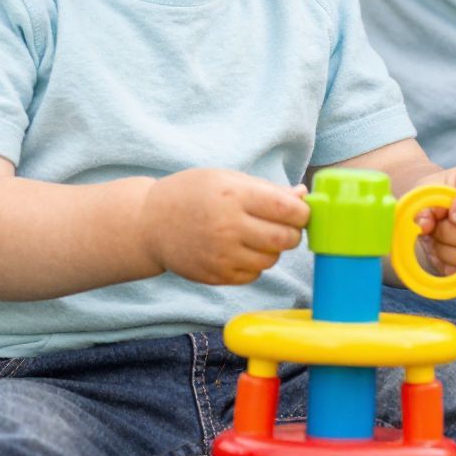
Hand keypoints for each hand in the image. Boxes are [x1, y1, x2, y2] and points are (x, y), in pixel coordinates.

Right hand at [141, 168, 310, 285]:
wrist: (150, 223)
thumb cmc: (194, 194)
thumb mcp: (228, 180)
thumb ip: (268, 190)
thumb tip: (304, 197)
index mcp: (234, 196)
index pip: (287, 210)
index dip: (303, 213)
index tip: (302, 212)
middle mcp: (228, 227)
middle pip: (284, 239)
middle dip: (294, 234)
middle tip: (287, 227)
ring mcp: (221, 255)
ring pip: (271, 260)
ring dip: (273, 250)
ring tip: (258, 236)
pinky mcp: (215, 275)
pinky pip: (253, 275)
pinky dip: (255, 264)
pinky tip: (241, 249)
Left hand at [404, 164, 455, 279]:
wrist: (449, 211)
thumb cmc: (440, 197)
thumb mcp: (427, 191)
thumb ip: (422, 204)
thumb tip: (423, 226)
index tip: (450, 214)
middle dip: (446, 232)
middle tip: (435, 227)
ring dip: (444, 251)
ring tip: (437, 240)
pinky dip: (450, 267)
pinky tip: (444, 253)